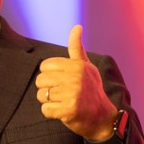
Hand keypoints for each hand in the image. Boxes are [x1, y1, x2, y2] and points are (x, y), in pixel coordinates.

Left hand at [36, 25, 117, 140]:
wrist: (103, 117)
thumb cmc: (91, 90)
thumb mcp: (86, 67)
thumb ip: (77, 48)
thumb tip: (77, 26)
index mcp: (77, 65)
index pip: (44, 66)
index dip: (50, 76)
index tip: (62, 82)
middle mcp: (75, 77)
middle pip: (40, 80)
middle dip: (47, 89)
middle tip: (62, 94)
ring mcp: (73, 94)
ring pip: (41, 95)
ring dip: (49, 102)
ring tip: (63, 102)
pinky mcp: (69, 110)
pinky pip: (45, 110)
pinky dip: (51, 113)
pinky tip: (63, 112)